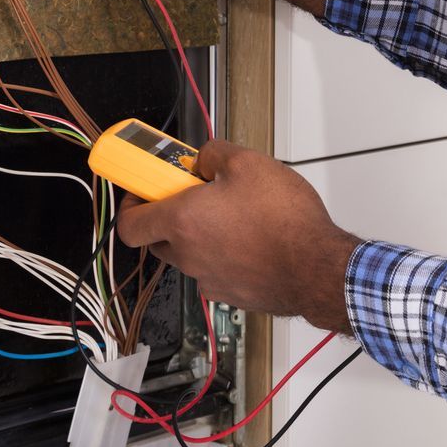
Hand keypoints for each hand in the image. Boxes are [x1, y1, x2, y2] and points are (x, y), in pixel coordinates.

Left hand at [118, 140, 360, 333]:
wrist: (318, 269)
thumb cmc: (284, 221)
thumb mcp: (248, 162)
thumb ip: (213, 153)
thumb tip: (204, 159)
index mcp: (182, 222)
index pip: (129, 224)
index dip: (129, 205)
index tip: (141, 191)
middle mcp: (189, 256)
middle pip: (158, 239)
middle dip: (169, 216)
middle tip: (194, 195)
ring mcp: (209, 279)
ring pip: (190, 254)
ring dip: (201, 235)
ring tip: (236, 214)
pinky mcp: (232, 293)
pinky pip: (216, 269)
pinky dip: (225, 254)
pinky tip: (253, 238)